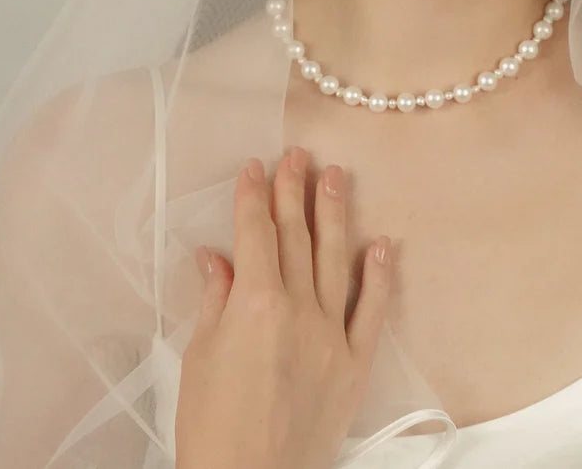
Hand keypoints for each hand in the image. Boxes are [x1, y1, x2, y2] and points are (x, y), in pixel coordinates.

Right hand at [174, 147, 392, 468]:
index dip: (254, 197)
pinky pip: (371, 309)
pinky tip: (382, 244)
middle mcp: (298, 309)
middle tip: (298, 155)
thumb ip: (215, 300)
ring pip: (335, 259)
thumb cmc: (213, 426)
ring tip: (336, 177)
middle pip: (295, 237)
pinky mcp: (354, 361)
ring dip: (334, 214)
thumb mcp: (199, 358)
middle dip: (294, 192)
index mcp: (256, 304)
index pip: (256, 234)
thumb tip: (216, 258)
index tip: (256, 168)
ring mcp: (331, 333)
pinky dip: (378, 275)